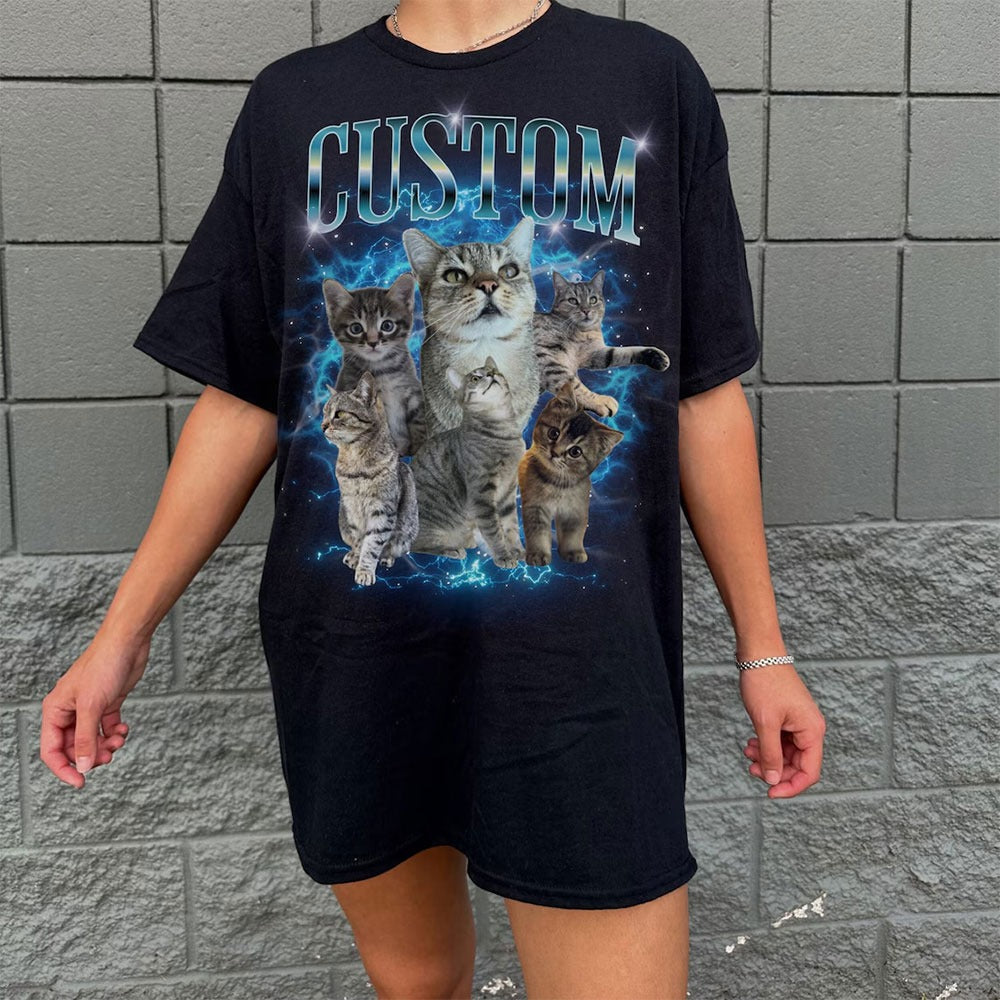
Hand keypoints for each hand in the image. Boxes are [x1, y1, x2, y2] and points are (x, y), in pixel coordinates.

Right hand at [40, 627, 149, 787]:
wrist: (128, 643)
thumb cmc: (104, 666)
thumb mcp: (92, 706)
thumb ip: (85, 738)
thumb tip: (82, 766)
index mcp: (55, 711)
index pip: (52, 750)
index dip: (64, 769)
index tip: (81, 782)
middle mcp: (69, 712)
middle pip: (74, 748)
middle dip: (91, 755)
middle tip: (109, 755)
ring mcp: (89, 708)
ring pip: (92, 740)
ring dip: (105, 746)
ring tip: (119, 739)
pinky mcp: (107, 704)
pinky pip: (106, 729)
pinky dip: (115, 733)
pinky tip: (124, 729)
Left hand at [739, 662, 825, 797]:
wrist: (759, 654)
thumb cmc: (764, 683)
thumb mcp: (765, 723)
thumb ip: (770, 754)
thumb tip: (773, 781)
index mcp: (812, 732)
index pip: (809, 772)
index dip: (790, 786)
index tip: (769, 793)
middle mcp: (810, 729)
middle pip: (797, 765)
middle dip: (774, 770)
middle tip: (751, 767)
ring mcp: (798, 723)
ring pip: (786, 753)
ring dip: (767, 757)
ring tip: (747, 752)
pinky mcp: (787, 717)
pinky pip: (780, 741)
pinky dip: (765, 745)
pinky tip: (750, 743)